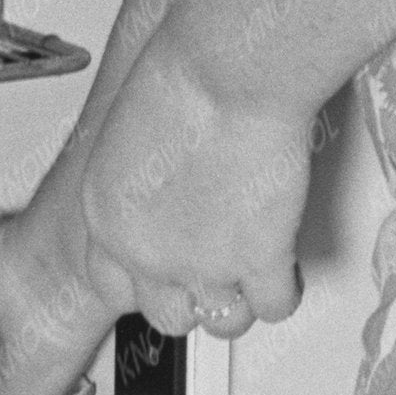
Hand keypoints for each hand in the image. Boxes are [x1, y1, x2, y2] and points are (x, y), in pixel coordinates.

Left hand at [68, 37, 314, 348]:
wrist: (227, 72)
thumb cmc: (183, 76)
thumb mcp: (130, 133)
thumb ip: (142, 183)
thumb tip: (170, 194)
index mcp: (106, 217)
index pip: (110, 285)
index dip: (143, 280)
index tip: (166, 267)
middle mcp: (145, 253)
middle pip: (166, 316)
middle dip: (193, 296)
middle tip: (218, 266)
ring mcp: (202, 265)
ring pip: (223, 321)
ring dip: (242, 299)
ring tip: (259, 268)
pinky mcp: (258, 260)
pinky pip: (275, 306)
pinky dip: (286, 290)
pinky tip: (289, 266)